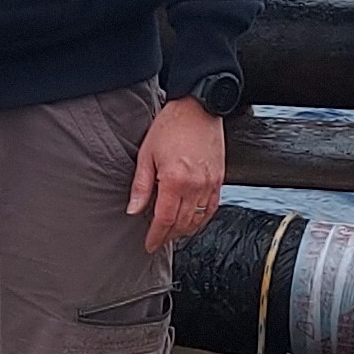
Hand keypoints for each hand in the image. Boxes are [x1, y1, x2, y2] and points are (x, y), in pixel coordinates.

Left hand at [126, 97, 226, 253]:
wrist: (198, 109)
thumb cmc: (170, 126)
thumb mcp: (146, 154)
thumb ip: (141, 185)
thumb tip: (133, 209)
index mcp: (175, 180)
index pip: (165, 220)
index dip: (156, 236)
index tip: (149, 244)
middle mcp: (196, 186)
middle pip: (183, 224)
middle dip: (169, 236)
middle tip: (158, 241)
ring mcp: (210, 184)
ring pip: (199, 219)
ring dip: (185, 231)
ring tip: (172, 234)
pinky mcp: (220, 180)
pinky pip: (212, 208)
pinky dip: (202, 220)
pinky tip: (192, 222)